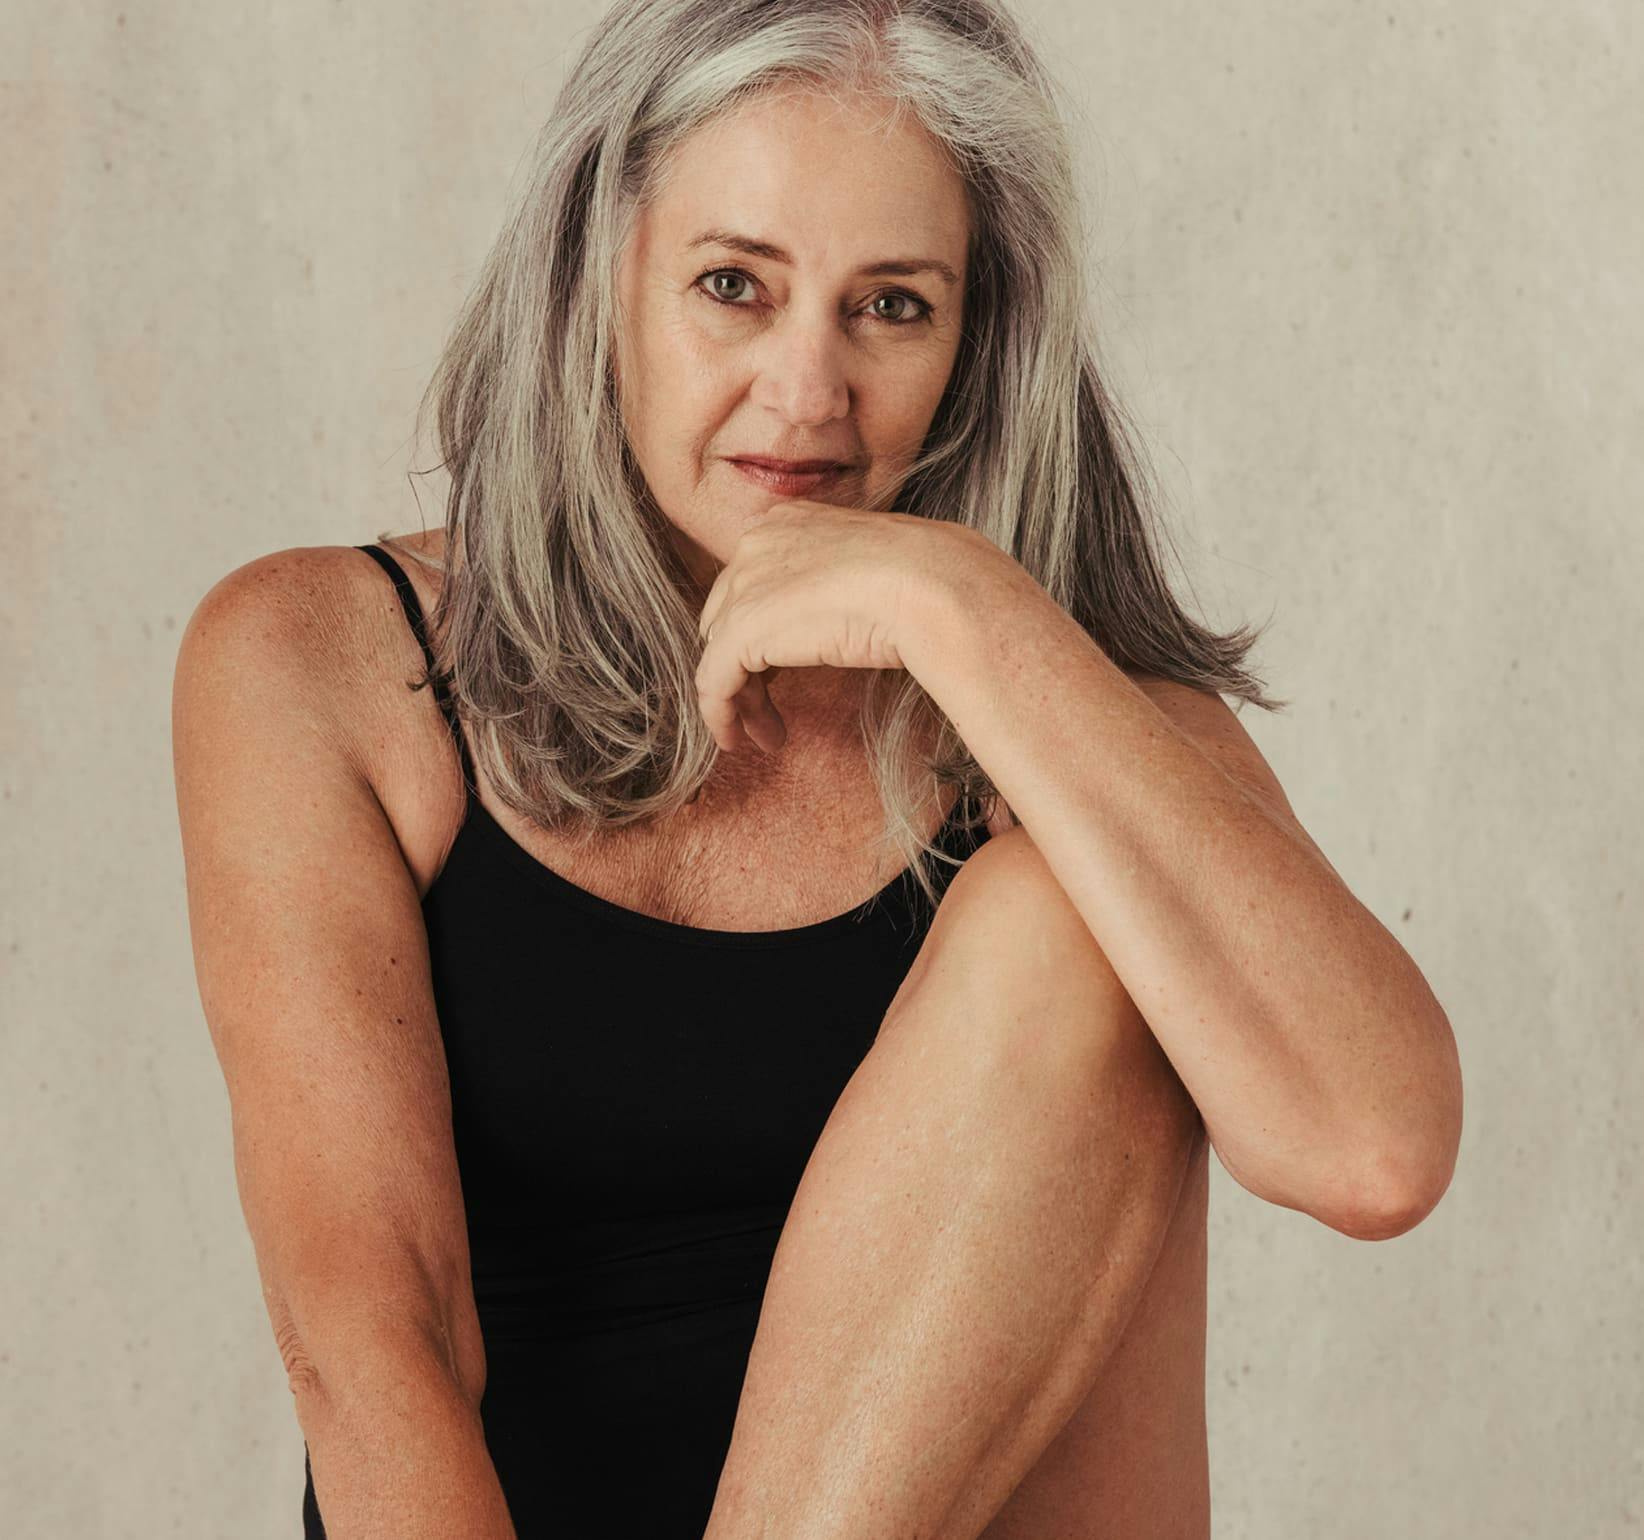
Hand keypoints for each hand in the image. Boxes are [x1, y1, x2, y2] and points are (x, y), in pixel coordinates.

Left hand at [694, 500, 972, 755]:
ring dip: (741, 699)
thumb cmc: (929, 578)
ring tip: (767, 734)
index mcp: (790, 521)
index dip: (763, 629)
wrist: (931, 585)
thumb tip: (847, 617)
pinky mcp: (741, 631)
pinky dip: (720, 715)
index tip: (781, 667)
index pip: (755, 581)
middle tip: (768, 705)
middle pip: (730, 615)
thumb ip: (845, 584)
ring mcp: (746, 584)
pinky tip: (738, 740)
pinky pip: (714, 682)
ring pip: (722, 652)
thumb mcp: (877, 569)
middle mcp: (758, 542)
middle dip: (746, 664)